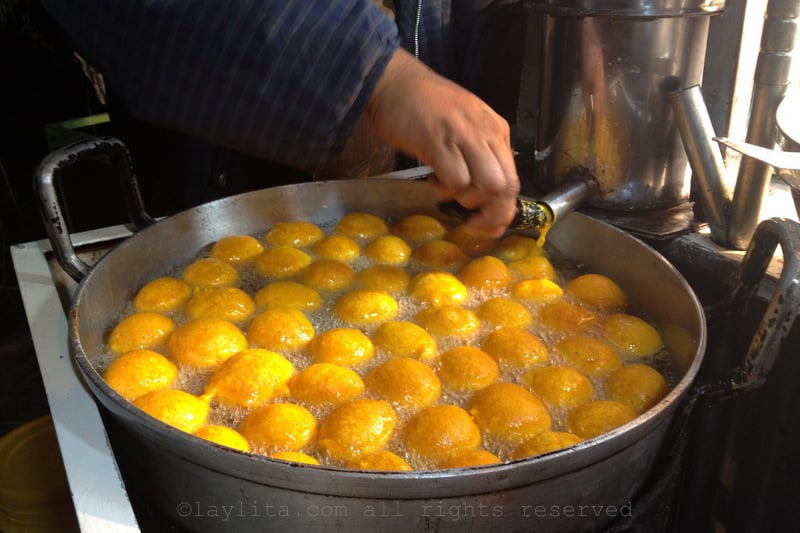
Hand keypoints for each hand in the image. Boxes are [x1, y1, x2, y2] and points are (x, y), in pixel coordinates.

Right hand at [366, 48, 519, 236]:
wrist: (395, 81)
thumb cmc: (424, 105)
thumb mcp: (464, 125)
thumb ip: (478, 152)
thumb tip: (483, 191)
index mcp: (495, 130)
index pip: (513, 177)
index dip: (505, 209)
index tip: (492, 226)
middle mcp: (486, 132)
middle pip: (505, 186)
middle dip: (491, 213)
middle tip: (471, 222)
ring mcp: (464, 135)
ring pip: (487, 185)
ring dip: (468, 199)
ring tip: (448, 191)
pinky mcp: (439, 141)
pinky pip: (456, 179)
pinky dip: (445, 189)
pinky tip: (433, 179)